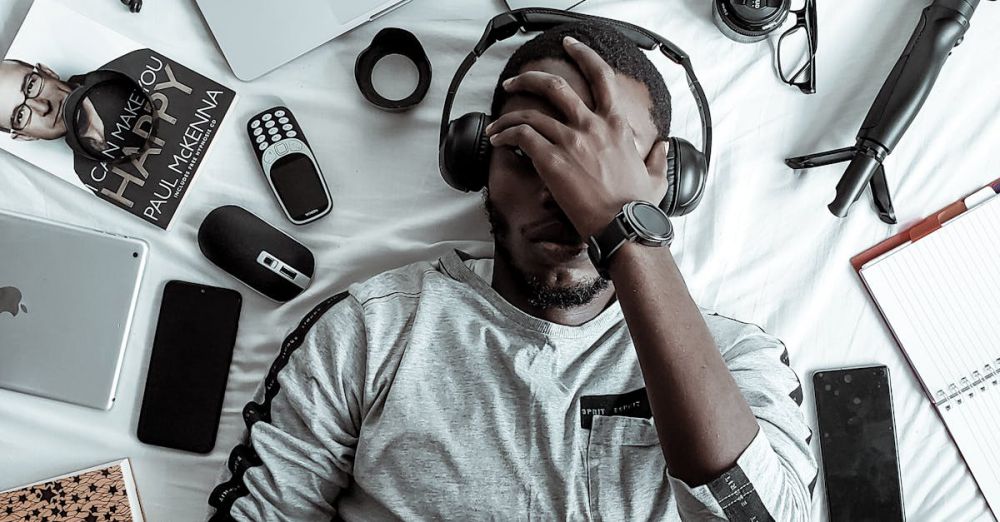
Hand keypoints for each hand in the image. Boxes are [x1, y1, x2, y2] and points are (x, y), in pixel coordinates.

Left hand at [485, 36, 667, 238]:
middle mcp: (592, 126)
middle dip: (529, 78)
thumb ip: (657, 158)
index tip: (570, 46)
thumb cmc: (637, 207)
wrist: (623, 225)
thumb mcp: (657, 177)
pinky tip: (499, 140)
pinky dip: (506, 134)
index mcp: (616, 125)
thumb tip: (662, 147)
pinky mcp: (552, 160)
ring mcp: (571, 141)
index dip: (583, 55)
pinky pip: (521, 136)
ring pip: (530, 113)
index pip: (601, 76)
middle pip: (555, 86)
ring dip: (508, 116)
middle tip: (514, 81)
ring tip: (497, 125)